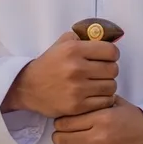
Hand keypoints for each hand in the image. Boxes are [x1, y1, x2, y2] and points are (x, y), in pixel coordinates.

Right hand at [1, 32, 118, 117]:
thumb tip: (105, 37)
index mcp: (74, 50)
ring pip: (111, 87)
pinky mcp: (77, 106)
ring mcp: (77, 89)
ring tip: (98, 84)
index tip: (107, 57)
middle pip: (113, 69)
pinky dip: (104, 99)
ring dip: (107, 85)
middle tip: (102, 72)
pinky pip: (105, 102)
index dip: (112, 54)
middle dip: (110, 70)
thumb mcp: (62, 43)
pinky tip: (95, 95)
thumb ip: (83, 37)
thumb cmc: (49, 63)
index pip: (111, 51)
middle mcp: (76, 68)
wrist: (28, 86)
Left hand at [51, 96, 142, 143]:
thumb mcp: (119, 104)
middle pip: (64, 138)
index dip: (59, 122)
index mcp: (101, 118)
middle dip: (57, 137)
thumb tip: (80, 97)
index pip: (67, 121)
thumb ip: (99, 101)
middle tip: (57, 136)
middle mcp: (99, 137)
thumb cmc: (137, 120)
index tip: (59, 122)